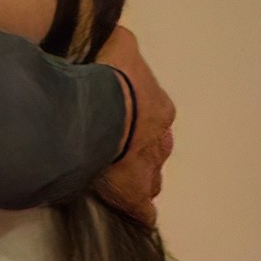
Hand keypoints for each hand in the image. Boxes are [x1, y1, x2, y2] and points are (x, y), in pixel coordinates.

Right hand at [92, 24, 175, 225]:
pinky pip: (140, 210)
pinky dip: (136, 211)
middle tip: (114, 149)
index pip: (153, 114)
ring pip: (150, 178)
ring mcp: (149, 169)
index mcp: (158, 105)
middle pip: (154, 148)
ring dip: (136, 177)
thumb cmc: (108, 74)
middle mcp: (160, 138)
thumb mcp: (119, 44)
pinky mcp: (133, 194)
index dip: (134, 116)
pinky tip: (132, 216)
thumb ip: (120, 48)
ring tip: (115, 179)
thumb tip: (116, 44)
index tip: (118, 117)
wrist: (100, 108)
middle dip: (138, 149)